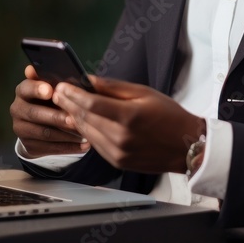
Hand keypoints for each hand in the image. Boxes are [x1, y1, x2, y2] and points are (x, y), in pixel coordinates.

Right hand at [10, 65, 91, 156]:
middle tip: (73, 119)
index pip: (26, 88)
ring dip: (66, 135)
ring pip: (44, 133)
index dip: (37, 89)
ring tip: (84, 134)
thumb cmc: (50, 99)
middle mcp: (17, 109)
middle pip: (35, 114)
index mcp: (23, 91)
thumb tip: (44, 70)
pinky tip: (84, 146)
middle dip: (56, 117)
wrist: (38, 125)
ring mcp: (21, 129)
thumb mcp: (51, 87)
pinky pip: (50, 148)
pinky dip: (69, 147)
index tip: (50, 91)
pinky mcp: (29, 146)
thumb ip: (53, 80)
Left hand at [52, 75, 204, 174]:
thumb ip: (113, 87)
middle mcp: (121, 138)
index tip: (62, 86)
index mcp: (129, 117)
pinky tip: (82, 120)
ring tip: (65, 105)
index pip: (91, 103)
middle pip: (84, 118)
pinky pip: (94, 144)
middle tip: (57, 93)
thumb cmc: (169, 116)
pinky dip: (86, 131)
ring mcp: (118, 153)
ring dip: (73, 117)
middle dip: (68, 104)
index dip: (72, 94)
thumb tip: (89, 80)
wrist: (186, 146)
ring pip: (86, 132)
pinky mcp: (117, 162)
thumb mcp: (144, 92)